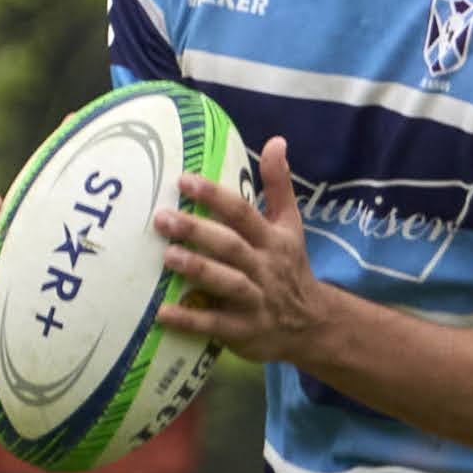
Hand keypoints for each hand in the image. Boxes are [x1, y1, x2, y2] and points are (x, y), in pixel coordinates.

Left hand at [158, 138, 333, 365]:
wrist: (311, 325)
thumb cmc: (289, 268)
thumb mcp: (290, 225)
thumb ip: (278, 185)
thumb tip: (276, 140)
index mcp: (272, 240)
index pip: (243, 213)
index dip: (215, 196)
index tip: (184, 180)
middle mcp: (264, 267)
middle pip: (231, 245)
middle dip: (198, 231)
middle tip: (162, 218)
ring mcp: (255, 301)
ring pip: (227, 282)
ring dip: (198, 269)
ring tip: (167, 256)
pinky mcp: (244, 331)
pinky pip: (216, 325)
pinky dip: (191, 320)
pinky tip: (163, 313)